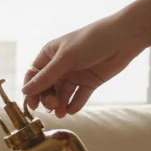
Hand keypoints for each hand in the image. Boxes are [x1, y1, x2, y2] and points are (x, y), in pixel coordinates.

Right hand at [21, 18, 143, 116]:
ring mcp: (75, 74)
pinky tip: (71, 110)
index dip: (31, 90)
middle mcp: (60, 65)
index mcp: (50, 55)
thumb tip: (25, 91)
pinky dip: (74, 104)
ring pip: (61, 94)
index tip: (32, 104)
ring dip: (59, 104)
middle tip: (53, 105)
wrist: (125, 37)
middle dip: (47, 98)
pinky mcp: (89, 82)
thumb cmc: (92, 40)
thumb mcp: (66, 58)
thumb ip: (46, 77)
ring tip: (61, 112)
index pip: (33, 75)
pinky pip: (78, 97)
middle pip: (47, 87)